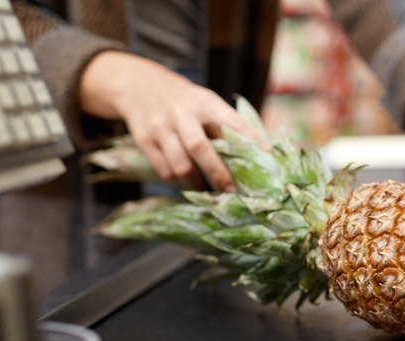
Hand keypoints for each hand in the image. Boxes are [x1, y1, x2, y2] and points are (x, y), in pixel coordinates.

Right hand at [78, 51, 266, 190]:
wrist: (137, 84)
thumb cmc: (184, 100)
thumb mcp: (206, 102)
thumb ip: (225, 125)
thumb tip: (256, 154)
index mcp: (205, 102)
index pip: (233, 123)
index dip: (252, 142)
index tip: (267, 160)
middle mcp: (181, 113)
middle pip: (200, 148)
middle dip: (218, 173)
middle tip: (232, 192)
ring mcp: (160, 126)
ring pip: (180, 164)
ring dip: (196, 182)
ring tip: (208, 190)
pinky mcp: (144, 139)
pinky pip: (163, 169)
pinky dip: (177, 180)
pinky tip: (186, 180)